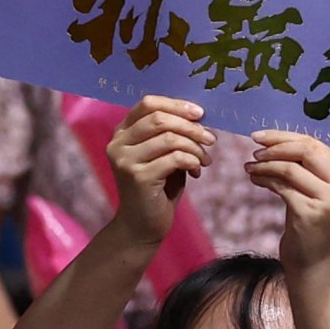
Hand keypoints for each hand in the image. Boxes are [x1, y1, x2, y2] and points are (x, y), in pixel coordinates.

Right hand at [106, 96, 210, 241]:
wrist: (142, 224)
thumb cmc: (157, 186)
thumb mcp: (162, 154)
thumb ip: (171, 134)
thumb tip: (198, 115)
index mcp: (122, 132)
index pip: (147, 103)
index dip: (176, 104)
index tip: (200, 113)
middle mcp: (118, 144)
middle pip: (160, 119)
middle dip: (192, 127)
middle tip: (211, 139)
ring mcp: (125, 160)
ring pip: (170, 138)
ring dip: (196, 147)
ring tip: (205, 159)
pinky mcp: (138, 177)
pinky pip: (175, 158)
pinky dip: (192, 161)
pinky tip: (196, 171)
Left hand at [247, 129, 329, 271]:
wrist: (312, 258)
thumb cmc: (309, 219)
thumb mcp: (312, 189)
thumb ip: (302, 166)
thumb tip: (271, 140)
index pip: (315, 143)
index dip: (284, 136)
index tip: (260, 136)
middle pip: (306, 151)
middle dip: (275, 147)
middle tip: (254, 151)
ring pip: (291, 168)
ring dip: (265, 165)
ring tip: (250, 167)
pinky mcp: (311, 213)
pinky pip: (282, 187)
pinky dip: (264, 179)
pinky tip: (254, 179)